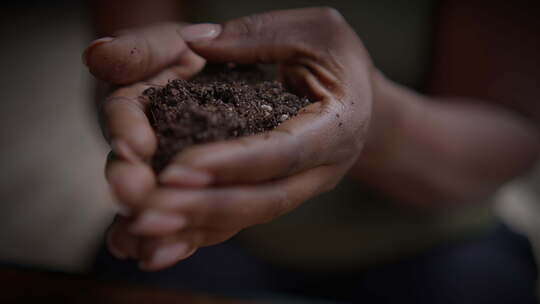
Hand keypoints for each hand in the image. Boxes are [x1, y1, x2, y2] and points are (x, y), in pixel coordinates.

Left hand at [84, 7, 373, 270]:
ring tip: (142, 232)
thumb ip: (256, 37)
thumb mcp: (312, 30)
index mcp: (339, 124)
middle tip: (148, 213)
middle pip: (265, 200)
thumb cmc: (335, 55)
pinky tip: (155, 246)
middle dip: (205, 208)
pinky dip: (197, 233)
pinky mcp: (277, 193)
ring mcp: (301, 187)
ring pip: (249, 218)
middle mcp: (324, 167)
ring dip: (194, 228)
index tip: (177, 170)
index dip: (233, 164)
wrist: (355, 95)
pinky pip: (239, 220)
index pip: (285, 152)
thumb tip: (192, 42)